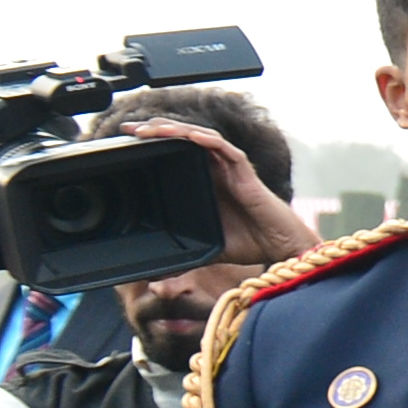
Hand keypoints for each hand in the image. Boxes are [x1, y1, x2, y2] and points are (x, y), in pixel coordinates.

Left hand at [122, 115, 312, 267]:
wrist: (281, 246)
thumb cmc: (250, 244)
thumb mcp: (205, 250)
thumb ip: (182, 256)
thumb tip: (155, 279)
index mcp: (205, 181)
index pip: (176, 154)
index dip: (153, 145)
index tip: (125, 142)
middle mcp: (216, 169)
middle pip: (183, 140)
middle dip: (156, 130)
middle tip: (128, 128)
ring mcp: (230, 168)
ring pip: (201, 138)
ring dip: (177, 130)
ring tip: (153, 127)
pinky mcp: (245, 172)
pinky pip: (225, 149)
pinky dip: (208, 140)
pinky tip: (192, 135)